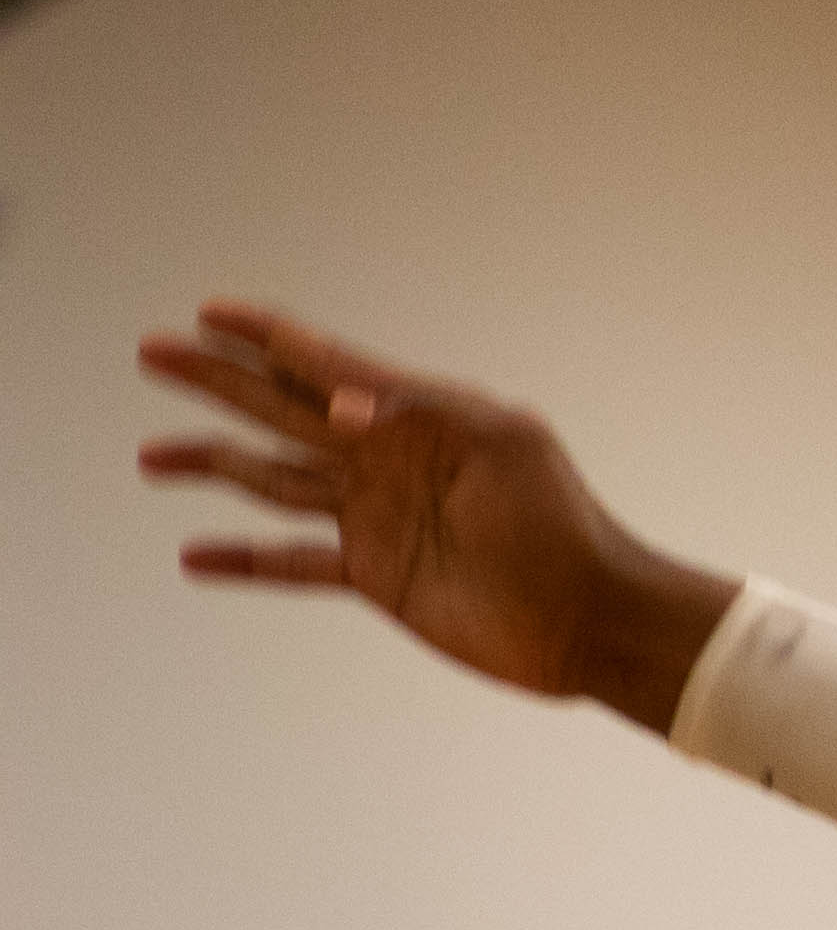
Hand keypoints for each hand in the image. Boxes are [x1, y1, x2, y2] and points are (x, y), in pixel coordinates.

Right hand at [137, 299, 722, 723]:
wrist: (591, 617)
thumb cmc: (561, 522)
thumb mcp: (500, 447)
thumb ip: (416, 413)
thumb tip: (339, 403)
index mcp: (418, 414)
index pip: (327, 364)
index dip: (269, 336)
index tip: (210, 312)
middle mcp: (387, 458)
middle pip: (282, 409)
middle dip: (218, 380)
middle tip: (152, 350)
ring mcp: (376, 516)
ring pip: (273, 480)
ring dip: (213, 463)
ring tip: (152, 456)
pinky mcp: (375, 575)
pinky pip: (292, 562)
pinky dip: (243, 560)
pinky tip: (194, 556)